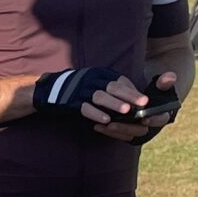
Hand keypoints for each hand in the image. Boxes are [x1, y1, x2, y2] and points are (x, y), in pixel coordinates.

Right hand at [33, 66, 155, 130]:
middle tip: (143, 103)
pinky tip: (105, 121)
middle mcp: (92, 80)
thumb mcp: (97, 84)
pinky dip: (95, 114)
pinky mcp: (72, 101)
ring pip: (100, 96)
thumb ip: (113, 90)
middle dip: (129, 95)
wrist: (51, 91)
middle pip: (113, 87)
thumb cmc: (80, 90)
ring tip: (127, 111)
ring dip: (114, 104)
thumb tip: (134, 98)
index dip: (132, 91)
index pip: (119, 82)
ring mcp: (81, 90)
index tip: (146, 101)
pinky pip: (85, 107)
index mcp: (100, 75)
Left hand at [95, 70, 180, 142]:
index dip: (153, 120)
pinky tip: (97, 125)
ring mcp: (138, 131)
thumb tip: (171, 76)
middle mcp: (150, 126)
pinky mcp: (128, 133)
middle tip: (113, 123)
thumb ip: (164, 82)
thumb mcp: (159, 87)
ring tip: (103, 124)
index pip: (160, 120)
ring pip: (128, 134)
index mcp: (161, 115)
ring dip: (115, 130)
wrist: (144, 100)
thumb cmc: (154, 92)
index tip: (145, 119)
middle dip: (127, 127)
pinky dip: (108, 132)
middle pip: (141, 130)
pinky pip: (118, 136)